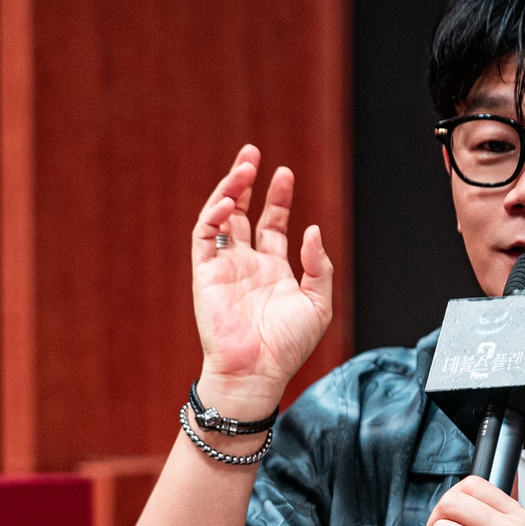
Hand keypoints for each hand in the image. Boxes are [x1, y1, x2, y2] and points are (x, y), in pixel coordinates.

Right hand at [190, 146, 334, 418]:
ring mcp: (224, 268)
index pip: (271, 224)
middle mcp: (246, 265)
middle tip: (252, 154)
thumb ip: (319, 266)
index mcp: (272, 271)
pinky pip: (205, 237)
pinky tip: (230, 202)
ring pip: (221, 218)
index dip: (277, 198)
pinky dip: (214, 215)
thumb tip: (312, 230)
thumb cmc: (287, 346)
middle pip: (242, 213)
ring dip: (229, 191)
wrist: (257, 371)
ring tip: (242, 167)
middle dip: (246, 182)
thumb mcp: (318, 303)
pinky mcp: (204, 274)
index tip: (284, 175)